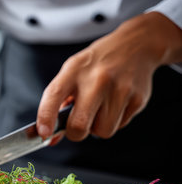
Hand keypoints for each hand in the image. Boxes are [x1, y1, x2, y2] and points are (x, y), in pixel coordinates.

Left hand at [37, 12, 181, 140]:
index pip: (54, 95)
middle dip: (75, 133)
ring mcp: (120, 89)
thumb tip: (50, 138)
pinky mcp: (138, 99)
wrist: (135, 46)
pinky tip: (116, 103)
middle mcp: (97, 79)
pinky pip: (120, 126)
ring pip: (102, 131)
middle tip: (77, 125)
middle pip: (79, 125)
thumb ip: (58, 103)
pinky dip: (115, 120)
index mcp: (74, 71)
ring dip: (98, 127)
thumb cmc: (95, 65)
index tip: (44, 134)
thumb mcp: (71, 73)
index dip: (46, 118)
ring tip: (100, 108)